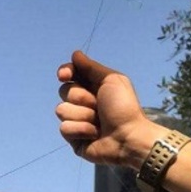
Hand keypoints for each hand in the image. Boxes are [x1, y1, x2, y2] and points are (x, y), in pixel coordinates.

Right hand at [56, 51, 160, 166]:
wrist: (128, 136)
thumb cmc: (124, 107)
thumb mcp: (111, 80)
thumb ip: (91, 67)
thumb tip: (75, 54)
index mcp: (92, 86)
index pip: (69, 74)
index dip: (65, 72)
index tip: (64, 75)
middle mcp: (83, 102)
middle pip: (64, 90)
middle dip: (81, 97)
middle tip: (98, 105)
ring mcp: (77, 120)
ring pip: (61, 110)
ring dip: (83, 115)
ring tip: (99, 123)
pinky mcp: (74, 137)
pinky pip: (64, 128)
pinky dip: (81, 130)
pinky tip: (94, 134)